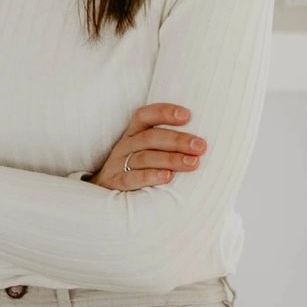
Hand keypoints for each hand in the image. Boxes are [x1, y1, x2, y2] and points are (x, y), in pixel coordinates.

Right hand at [87, 103, 205, 190]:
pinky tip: (168, 177)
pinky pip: (131, 179)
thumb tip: (202, 141)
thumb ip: (168, 144)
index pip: (145, 115)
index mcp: (133, 133)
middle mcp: (125, 145)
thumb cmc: (138, 169)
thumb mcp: (147, 151)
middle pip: (150, 138)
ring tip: (192, 163)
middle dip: (177, 140)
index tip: (187, 115)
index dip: (164, 112)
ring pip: (144, 158)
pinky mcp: (114, 183)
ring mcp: (118, 164)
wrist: (104, 194)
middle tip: (200, 146)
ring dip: (171, 159)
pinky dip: (150, 176)